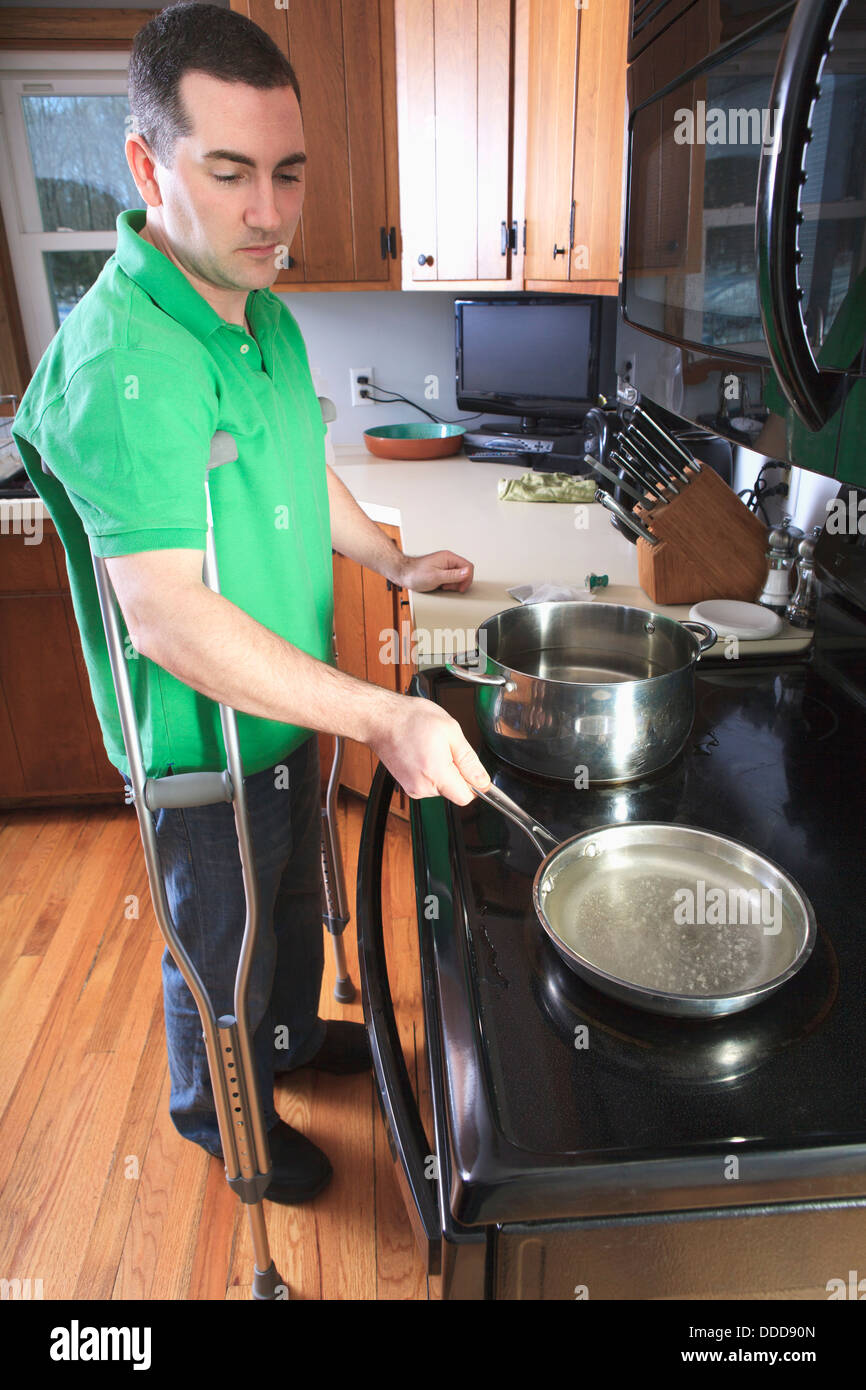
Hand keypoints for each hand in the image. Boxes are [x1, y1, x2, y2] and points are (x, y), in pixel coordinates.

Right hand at [367, 694, 490, 805]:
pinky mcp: (407, 785)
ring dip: (443, 770)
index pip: (465, 797)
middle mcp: (422, 787)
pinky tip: (422, 752)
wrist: (381, 718)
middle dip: (456, 772)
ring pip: (442, 787)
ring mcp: (412, 788)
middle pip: (454, 791)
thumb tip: (483, 781)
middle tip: (445, 748)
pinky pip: (429, 783)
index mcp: (436, 774)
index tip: (470, 767)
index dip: (474, 783)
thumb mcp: (451, 731)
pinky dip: (431, 770)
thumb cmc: (411, 718)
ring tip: (431, 747)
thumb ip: (469, 760)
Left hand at [399, 550, 473, 592]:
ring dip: (454, 584)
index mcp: (448, 557)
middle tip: (450, 587)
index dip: (467, 578)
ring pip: (459, 576)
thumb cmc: (415, 573)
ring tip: (444, 586)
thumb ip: (453, 575)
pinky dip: (449, 584)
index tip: (461, 587)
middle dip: (460, 582)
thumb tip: (467, 572)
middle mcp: (448, 560)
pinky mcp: (441, 571)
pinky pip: (452, 578)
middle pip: (464, 572)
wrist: (404, 574)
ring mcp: (444, 565)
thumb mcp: (436, 576)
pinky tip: (441, 586)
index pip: (468, 566)